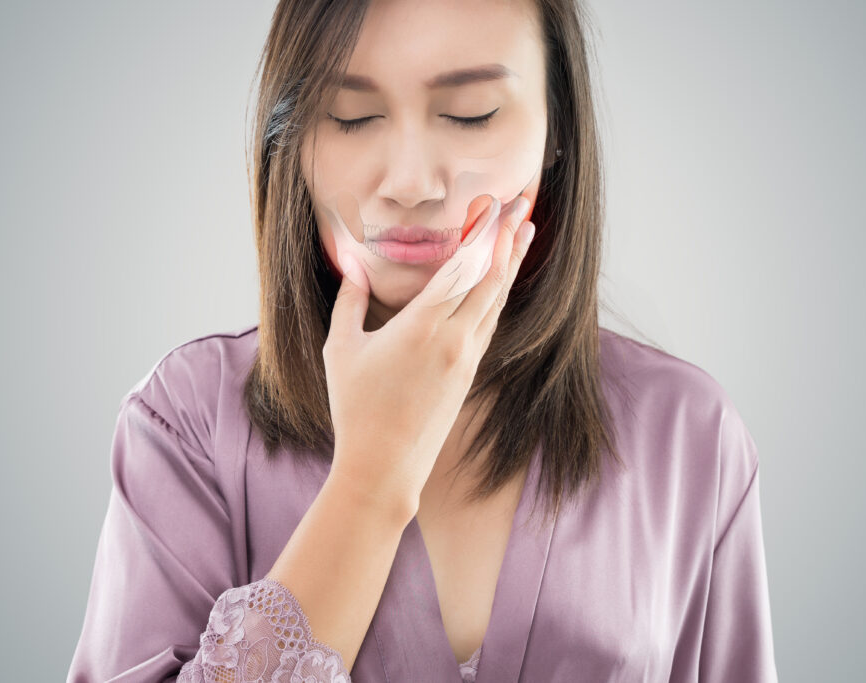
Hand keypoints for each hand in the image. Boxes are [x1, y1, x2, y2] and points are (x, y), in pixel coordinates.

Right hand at [322, 194, 535, 518]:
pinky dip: (497, 295)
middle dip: (508, 240)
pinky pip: (489, 323)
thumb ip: (349, 303)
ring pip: (495, 301)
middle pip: (490, 279)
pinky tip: (500, 282)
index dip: (481, 233)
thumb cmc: (356, 408)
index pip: (461, 268)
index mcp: (421, 327)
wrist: (384, 466)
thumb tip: (352, 268)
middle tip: (523, 207)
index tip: (494, 206)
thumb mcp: (341, 350)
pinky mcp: (469, 374)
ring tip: (524, 234)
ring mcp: (465, 358)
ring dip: (510, 264)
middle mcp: (452, 339)